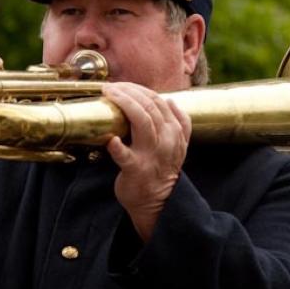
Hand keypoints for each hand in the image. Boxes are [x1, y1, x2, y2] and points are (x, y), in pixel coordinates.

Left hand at [102, 82, 191, 242]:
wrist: (158, 203)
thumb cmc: (162, 171)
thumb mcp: (179, 146)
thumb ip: (180, 123)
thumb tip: (171, 101)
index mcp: (176, 132)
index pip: (159, 100)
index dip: (138, 89)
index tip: (121, 85)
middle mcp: (167, 140)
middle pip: (150, 105)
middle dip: (129, 91)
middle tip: (110, 87)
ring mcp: (152, 154)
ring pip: (142, 120)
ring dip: (124, 103)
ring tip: (109, 95)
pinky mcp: (136, 169)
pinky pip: (126, 156)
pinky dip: (117, 147)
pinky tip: (110, 139)